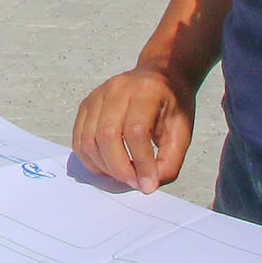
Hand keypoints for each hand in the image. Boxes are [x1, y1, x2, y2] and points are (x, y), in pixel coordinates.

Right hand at [73, 66, 197, 192]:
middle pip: (106, 135)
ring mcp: (97, 95)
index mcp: (145, 91)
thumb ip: (170, 161)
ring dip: (103, 167)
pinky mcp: (86, 105)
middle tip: (134, 182)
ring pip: (88, 140)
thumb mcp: (182, 132)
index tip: (148, 184)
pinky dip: (90, 160)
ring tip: (123, 174)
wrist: (160, 76)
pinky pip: (79, 139)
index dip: (141, 162)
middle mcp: (116, 89)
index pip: (136, 131)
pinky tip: (107, 166)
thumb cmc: (172, 105)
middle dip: (119, 168)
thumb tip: (147, 185)